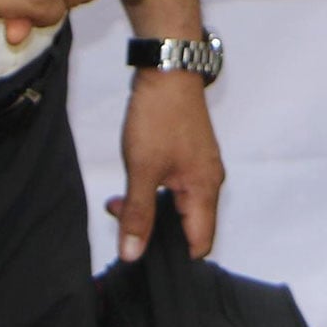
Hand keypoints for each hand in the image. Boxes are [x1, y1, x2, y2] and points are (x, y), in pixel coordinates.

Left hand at [106, 68, 225, 262]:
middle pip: (187, 226)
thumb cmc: (159, 117)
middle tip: (121, 222)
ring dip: (148, 209)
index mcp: (205, 189)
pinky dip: (152, 191)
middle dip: (154, 231)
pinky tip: (129, 187)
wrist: (167, 68)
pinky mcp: (188, 153)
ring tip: (118, 204)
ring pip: (176, 204)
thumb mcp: (142, 169)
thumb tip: (133, 255)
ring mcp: (199, 165)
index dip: (175, 257)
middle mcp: (208, 180)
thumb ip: (138, 215)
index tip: (144, 257)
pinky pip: (173, 186)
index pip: (200, 244)